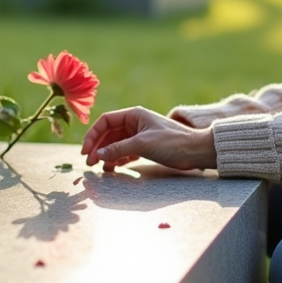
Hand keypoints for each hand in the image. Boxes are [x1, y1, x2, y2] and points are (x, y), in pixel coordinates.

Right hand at [82, 106, 216, 172]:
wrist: (195, 151)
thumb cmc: (172, 142)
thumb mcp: (143, 144)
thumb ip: (119, 148)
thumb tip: (99, 154)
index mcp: (134, 114)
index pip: (105, 121)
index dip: (93, 135)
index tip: (86, 151)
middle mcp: (135, 123)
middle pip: (108, 134)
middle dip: (98, 147)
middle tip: (90, 163)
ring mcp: (139, 135)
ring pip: (115, 144)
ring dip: (106, 154)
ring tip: (100, 168)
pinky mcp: (144, 146)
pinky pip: (125, 151)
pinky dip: (117, 159)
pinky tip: (112, 168)